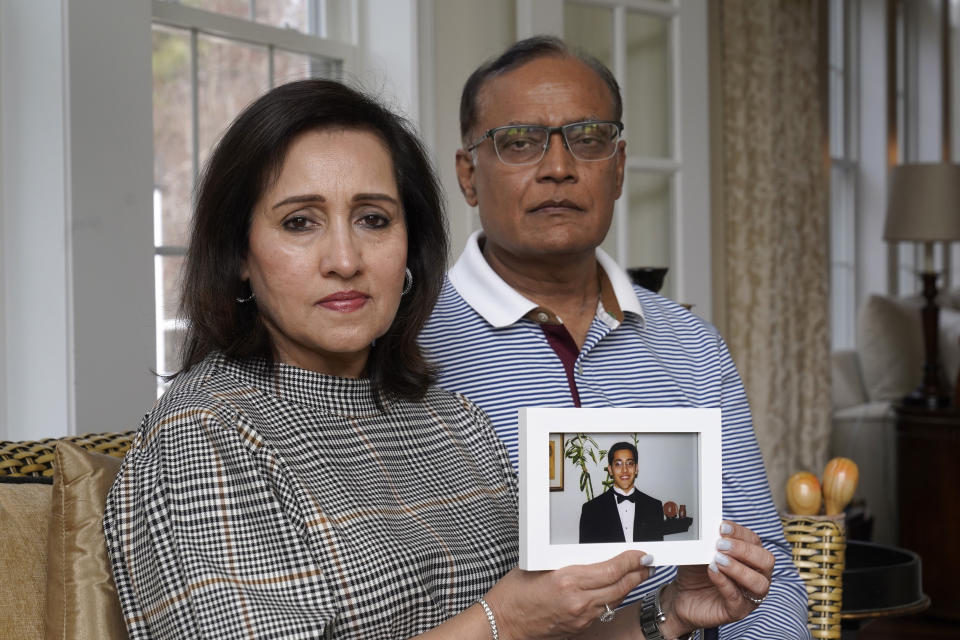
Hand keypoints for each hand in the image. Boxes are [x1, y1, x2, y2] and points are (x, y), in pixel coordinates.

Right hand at [485, 551, 653, 638]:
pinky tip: (613, 593)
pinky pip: (602, 612)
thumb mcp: (538, 566)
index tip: (641, 554)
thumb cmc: (513, 593)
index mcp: (567, 580)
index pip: (611, 569)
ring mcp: (579, 618)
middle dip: (638, 574)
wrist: (502, 623)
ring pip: (614, 601)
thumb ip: (567, 562)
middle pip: (620, 587)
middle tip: (647, 564)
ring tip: (636, 576)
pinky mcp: (577, 629)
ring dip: (627, 587)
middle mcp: (577, 601)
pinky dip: (611, 600)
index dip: (631, 561)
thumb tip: (589, 554)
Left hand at [659, 521, 774, 637]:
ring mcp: (749, 595)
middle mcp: (757, 576)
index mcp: (751, 557)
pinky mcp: (737, 611)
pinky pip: (737, 598)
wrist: (682, 596)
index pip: (755, 541)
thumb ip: (709, 541)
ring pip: (759, 583)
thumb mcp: (701, 551)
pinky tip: (713, 572)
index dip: (740, 533)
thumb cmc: (697, 571)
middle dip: (744, 550)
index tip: (722, 528)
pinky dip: (725, 583)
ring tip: (718, 560)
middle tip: (721, 545)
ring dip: (738, 569)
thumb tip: (710, 529)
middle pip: (766, 561)